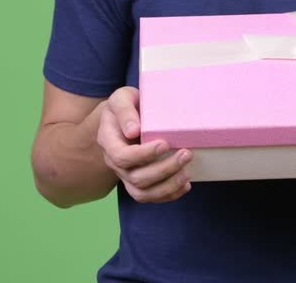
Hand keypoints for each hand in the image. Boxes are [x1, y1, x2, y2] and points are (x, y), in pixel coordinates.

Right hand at [95, 86, 193, 202]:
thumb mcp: (122, 98)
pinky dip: (169, 194)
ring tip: (187, 173)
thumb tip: (133, 131)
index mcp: (108, 141)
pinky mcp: (138, 182)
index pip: (122, 156)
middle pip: (135, 177)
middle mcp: (115, 162)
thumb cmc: (126, 105)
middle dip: (163, 169)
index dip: (143, 155)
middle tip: (186, 154)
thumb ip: (124, 110)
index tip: (165, 144)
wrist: (125, 117)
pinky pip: (150, 197)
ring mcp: (125, 175)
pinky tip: (185, 184)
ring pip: (142, 193)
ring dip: (167, 186)